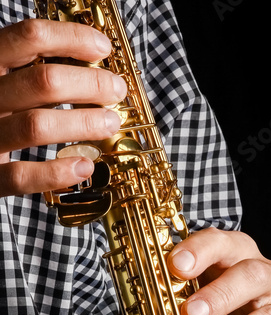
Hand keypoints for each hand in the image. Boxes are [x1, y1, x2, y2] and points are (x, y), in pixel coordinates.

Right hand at [0, 19, 126, 196]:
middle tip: (115, 90)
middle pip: (43, 82)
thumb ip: (28, 72)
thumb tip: (88, 67)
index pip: (29, 38)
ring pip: (36, 126)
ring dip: (82, 123)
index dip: (72, 38)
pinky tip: (84, 166)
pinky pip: (22, 176)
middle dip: (90, 84)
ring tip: (109, 122)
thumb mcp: (2, 82)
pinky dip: (57, 172)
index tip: (102, 48)